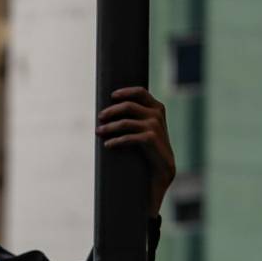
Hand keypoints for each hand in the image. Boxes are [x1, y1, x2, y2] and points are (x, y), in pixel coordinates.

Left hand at [96, 86, 175, 216]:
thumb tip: (110, 109)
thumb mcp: (147, 126)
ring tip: (98, 132)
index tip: (111, 96)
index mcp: (157, 107)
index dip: (125, 92)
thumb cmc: (151, 146)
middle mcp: (156, 114)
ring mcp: (154, 126)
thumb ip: (137, 115)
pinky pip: (127, 138)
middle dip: (111, 111)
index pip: (140, 92)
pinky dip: (115, 141)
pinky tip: (107, 145)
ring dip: (109, 127)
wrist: (163, 168)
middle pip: (128, 106)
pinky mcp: (150, 139)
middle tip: (100, 117)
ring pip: (125, 123)